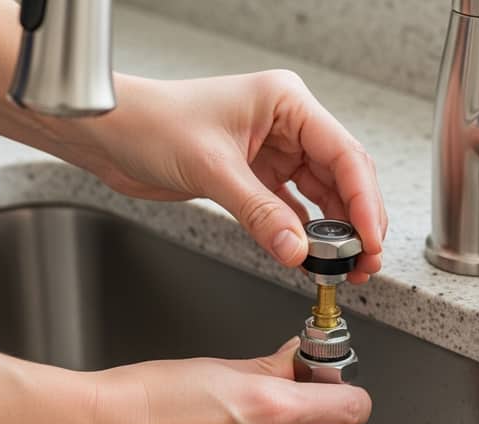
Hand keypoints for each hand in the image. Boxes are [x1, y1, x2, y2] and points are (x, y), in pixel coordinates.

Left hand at [64, 70, 387, 282]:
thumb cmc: (151, 123)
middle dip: (356, 221)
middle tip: (364, 260)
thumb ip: (260, 213)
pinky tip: (312, 257)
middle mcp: (286, 126)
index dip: (363, 200)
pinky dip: (303, 235)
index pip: (343, 153)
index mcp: (286, 103)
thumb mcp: (212, 168)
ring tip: (346, 266)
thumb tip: (298, 251)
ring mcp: (273, 153)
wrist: (109, 135)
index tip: (369, 237)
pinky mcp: (256, 178)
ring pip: (321, 197)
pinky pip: (292, 210)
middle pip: (341, 177)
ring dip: (334, 233)